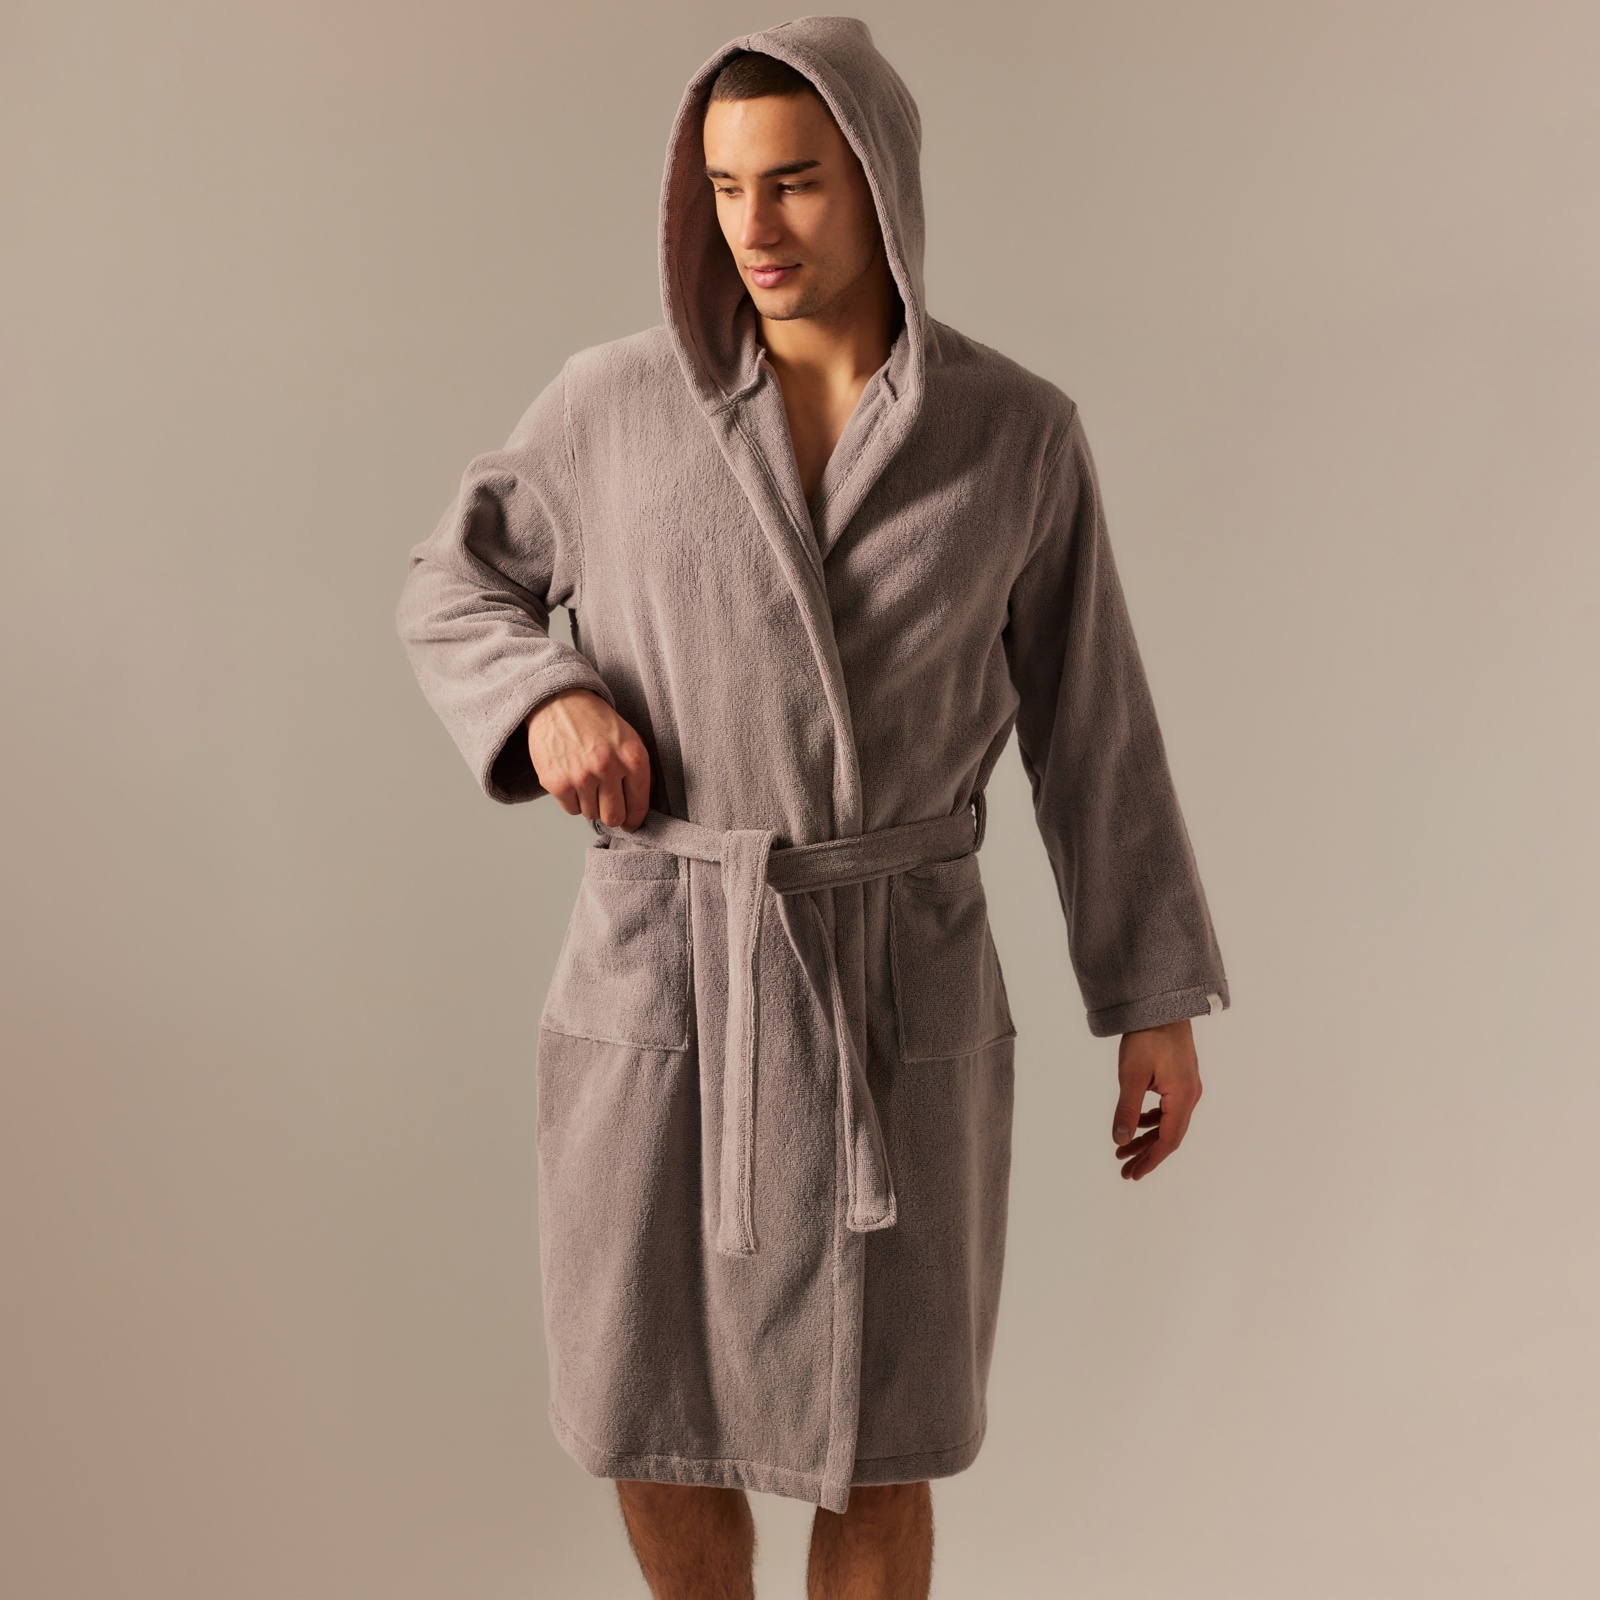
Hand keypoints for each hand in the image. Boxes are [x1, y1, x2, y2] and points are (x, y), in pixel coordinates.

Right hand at [526, 688, 651, 829]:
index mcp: (633, 758)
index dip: (634, 820)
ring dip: (591, 803)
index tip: (631, 822)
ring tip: (587, 780)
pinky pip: (571, 809)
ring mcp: (581, 777)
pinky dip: (573, 800)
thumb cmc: (596, 721)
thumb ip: (641, 771)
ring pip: (591, 814)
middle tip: (607, 803)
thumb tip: (643, 805)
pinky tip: (573, 778)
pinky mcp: (557, 783)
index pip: (639, 806)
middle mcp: (608, 769)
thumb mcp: (630, 738)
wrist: (559, 702)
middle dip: (612, 814)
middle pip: (614, 817)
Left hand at [1111, 1018, 1201, 1180]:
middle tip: (1125, 1171)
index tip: (1133, 1174)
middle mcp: (1190, 1095)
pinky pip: (1169, 1109)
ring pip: (1169, 1123)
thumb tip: (1120, 1140)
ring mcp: (1187, 1087)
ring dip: (1147, 1138)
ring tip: (1124, 1151)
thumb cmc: (1147, 1037)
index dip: (1150, 1160)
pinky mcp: (1181, 1079)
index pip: (1168, 1141)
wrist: (1162, 1005)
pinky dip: (1153, 1121)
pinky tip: (1138, 1124)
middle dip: (1147, 1154)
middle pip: (1170, 1136)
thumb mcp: (1132, 1075)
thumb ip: (1127, 1110)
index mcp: (1182, 1097)